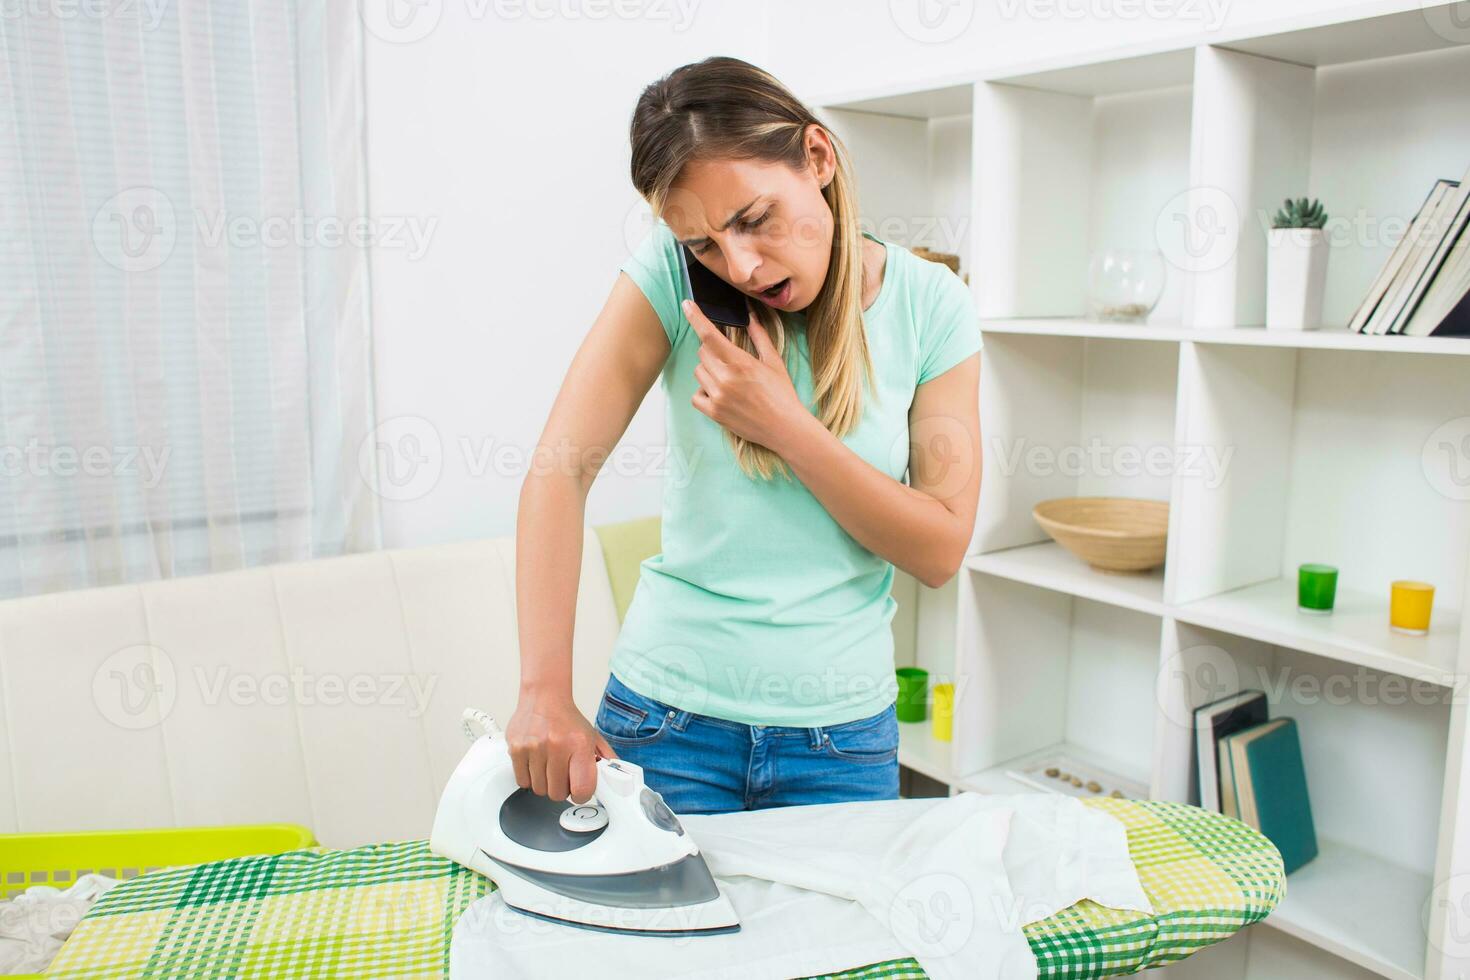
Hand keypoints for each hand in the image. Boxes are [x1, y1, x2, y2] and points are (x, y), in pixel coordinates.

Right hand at [505, 688, 615, 804]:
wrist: (544, 696)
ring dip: (545, 783)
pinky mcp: (516, 749)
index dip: (581, 795)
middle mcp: (556, 745)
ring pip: (539, 789)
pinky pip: (522, 781)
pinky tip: (536, 764)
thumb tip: (615, 780)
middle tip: (563, 775)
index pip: (582, 789)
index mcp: (579, 744)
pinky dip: (530, 778)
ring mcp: (534, 747)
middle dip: (561, 788)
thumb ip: (605, 760)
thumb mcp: (593, 737)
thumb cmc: (567, 719)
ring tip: (549, 766)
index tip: (580, 791)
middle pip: (557, 793)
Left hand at [683, 298, 808, 454]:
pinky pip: (696, 395)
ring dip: (708, 369)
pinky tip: (719, 392)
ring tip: (727, 378)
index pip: (710, 335)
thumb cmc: (782, 394)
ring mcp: (718, 396)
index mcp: (741, 362)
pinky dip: (704, 391)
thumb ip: (759, 337)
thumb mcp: (774, 362)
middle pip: (703, 352)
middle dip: (712, 349)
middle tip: (729, 358)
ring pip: (698, 371)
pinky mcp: (714, 412)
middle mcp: (726, 378)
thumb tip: (750, 317)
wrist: (785, 428)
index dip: (696, 317)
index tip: (686, 304)